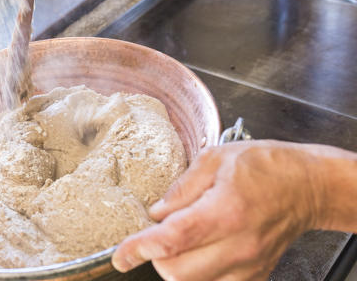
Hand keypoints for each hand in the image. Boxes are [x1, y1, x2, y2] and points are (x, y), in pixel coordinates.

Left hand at [112, 140, 328, 280]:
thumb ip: (181, 188)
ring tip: (183, 238)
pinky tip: (202, 249)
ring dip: (175, 265)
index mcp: (225, 211)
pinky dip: (198, 272)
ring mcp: (248, 265)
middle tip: (156, 233)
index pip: (172, 240)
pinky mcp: (255, 275)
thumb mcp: (215, 159)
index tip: (121, 255)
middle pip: (177, 271)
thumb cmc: (265, 166)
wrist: (307, 186)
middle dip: (156, 255)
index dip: (140, 249)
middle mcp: (238, 245)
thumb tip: (156, 213)